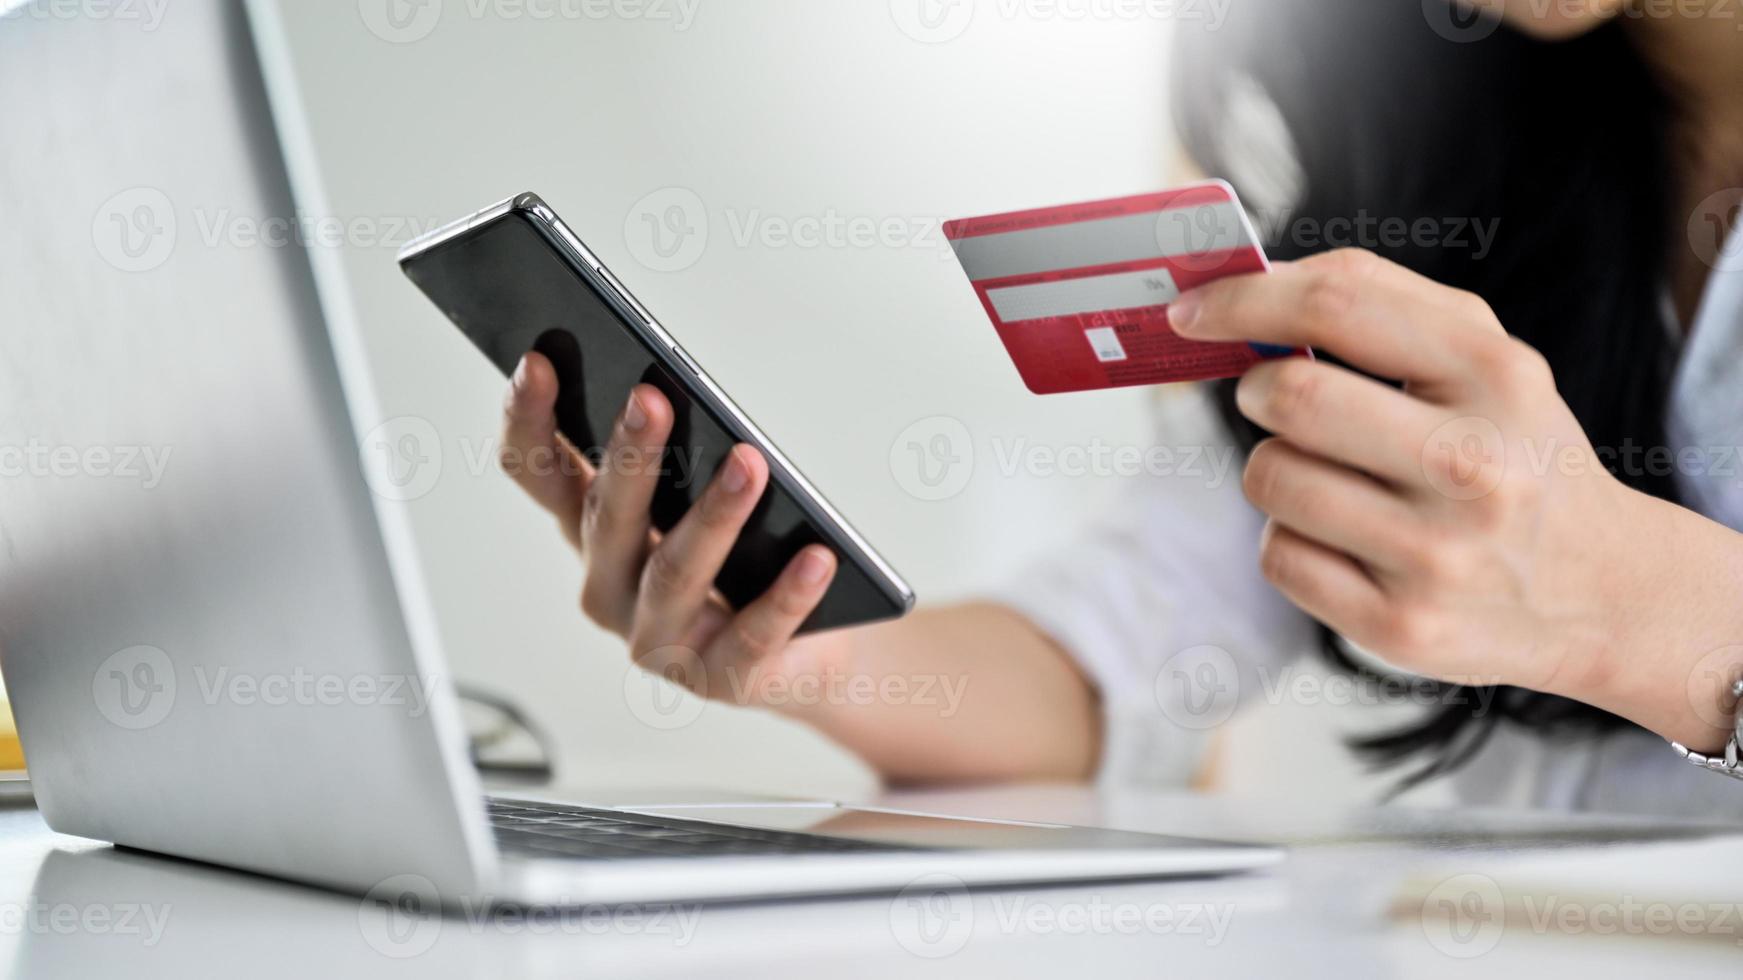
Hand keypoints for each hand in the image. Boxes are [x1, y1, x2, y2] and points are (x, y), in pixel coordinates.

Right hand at [498, 351, 850, 711]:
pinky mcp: (720, 678)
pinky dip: (786, 596)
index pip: (540, 475)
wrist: (801, 654)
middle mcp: (610, 587)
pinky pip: (753, 635)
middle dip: (630, 456)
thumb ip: (684, 460)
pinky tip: (816, 557)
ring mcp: (658, 641)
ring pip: (675, 573)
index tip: (536, 361)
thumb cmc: (743, 563)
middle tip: (651, 398)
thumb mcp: (699, 503)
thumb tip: (691, 398)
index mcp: (594, 533)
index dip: (529, 422)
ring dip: (712, 515)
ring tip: (750, 464)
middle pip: (608, 519)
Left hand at [1169, 249, 1742, 748]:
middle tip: (1274, 399)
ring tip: (1331, 477)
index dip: (1242, 298)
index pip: (1338, 304)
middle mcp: (1474, 465)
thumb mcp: (1485, 364)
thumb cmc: (1513, 454)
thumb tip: (1245, 288)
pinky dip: (1291, 540)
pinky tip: (1347, 542)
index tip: (1191, 310)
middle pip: (1291, 397)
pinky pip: (1278, 556)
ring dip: (1274, 468)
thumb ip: (1377, 309)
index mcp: (1496, 374)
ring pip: (1271, 478)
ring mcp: (1437, 554)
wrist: (1602, 591)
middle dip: (1258, 390)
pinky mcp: (1401, 625)